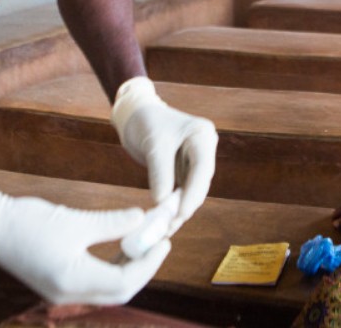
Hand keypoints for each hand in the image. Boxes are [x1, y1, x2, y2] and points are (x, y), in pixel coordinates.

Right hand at [0, 147, 169, 304]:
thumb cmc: (27, 220)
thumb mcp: (74, 220)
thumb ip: (111, 223)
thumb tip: (143, 220)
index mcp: (72, 280)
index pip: (125, 282)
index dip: (149, 263)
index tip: (163, 240)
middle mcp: (67, 294)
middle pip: (119, 292)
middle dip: (143, 268)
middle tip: (159, 243)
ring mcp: (60, 292)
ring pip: (107, 290)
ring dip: (128, 269)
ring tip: (143, 244)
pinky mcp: (55, 284)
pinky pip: (93, 284)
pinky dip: (111, 269)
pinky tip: (120, 249)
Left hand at [111, 77, 216, 233]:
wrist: (136, 114)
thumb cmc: (145, 121)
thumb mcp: (153, 144)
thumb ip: (160, 173)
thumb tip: (162, 203)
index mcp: (202, 136)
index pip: (202, 169)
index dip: (193, 194)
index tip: (181, 214)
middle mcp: (204, 149)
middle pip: (200, 183)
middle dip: (185, 205)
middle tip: (170, 227)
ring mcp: (196, 160)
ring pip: (191, 190)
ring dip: (179, 209)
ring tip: (165, 228)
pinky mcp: (185, 169)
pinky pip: (181, 190)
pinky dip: (172, 204)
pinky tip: (164, 220)